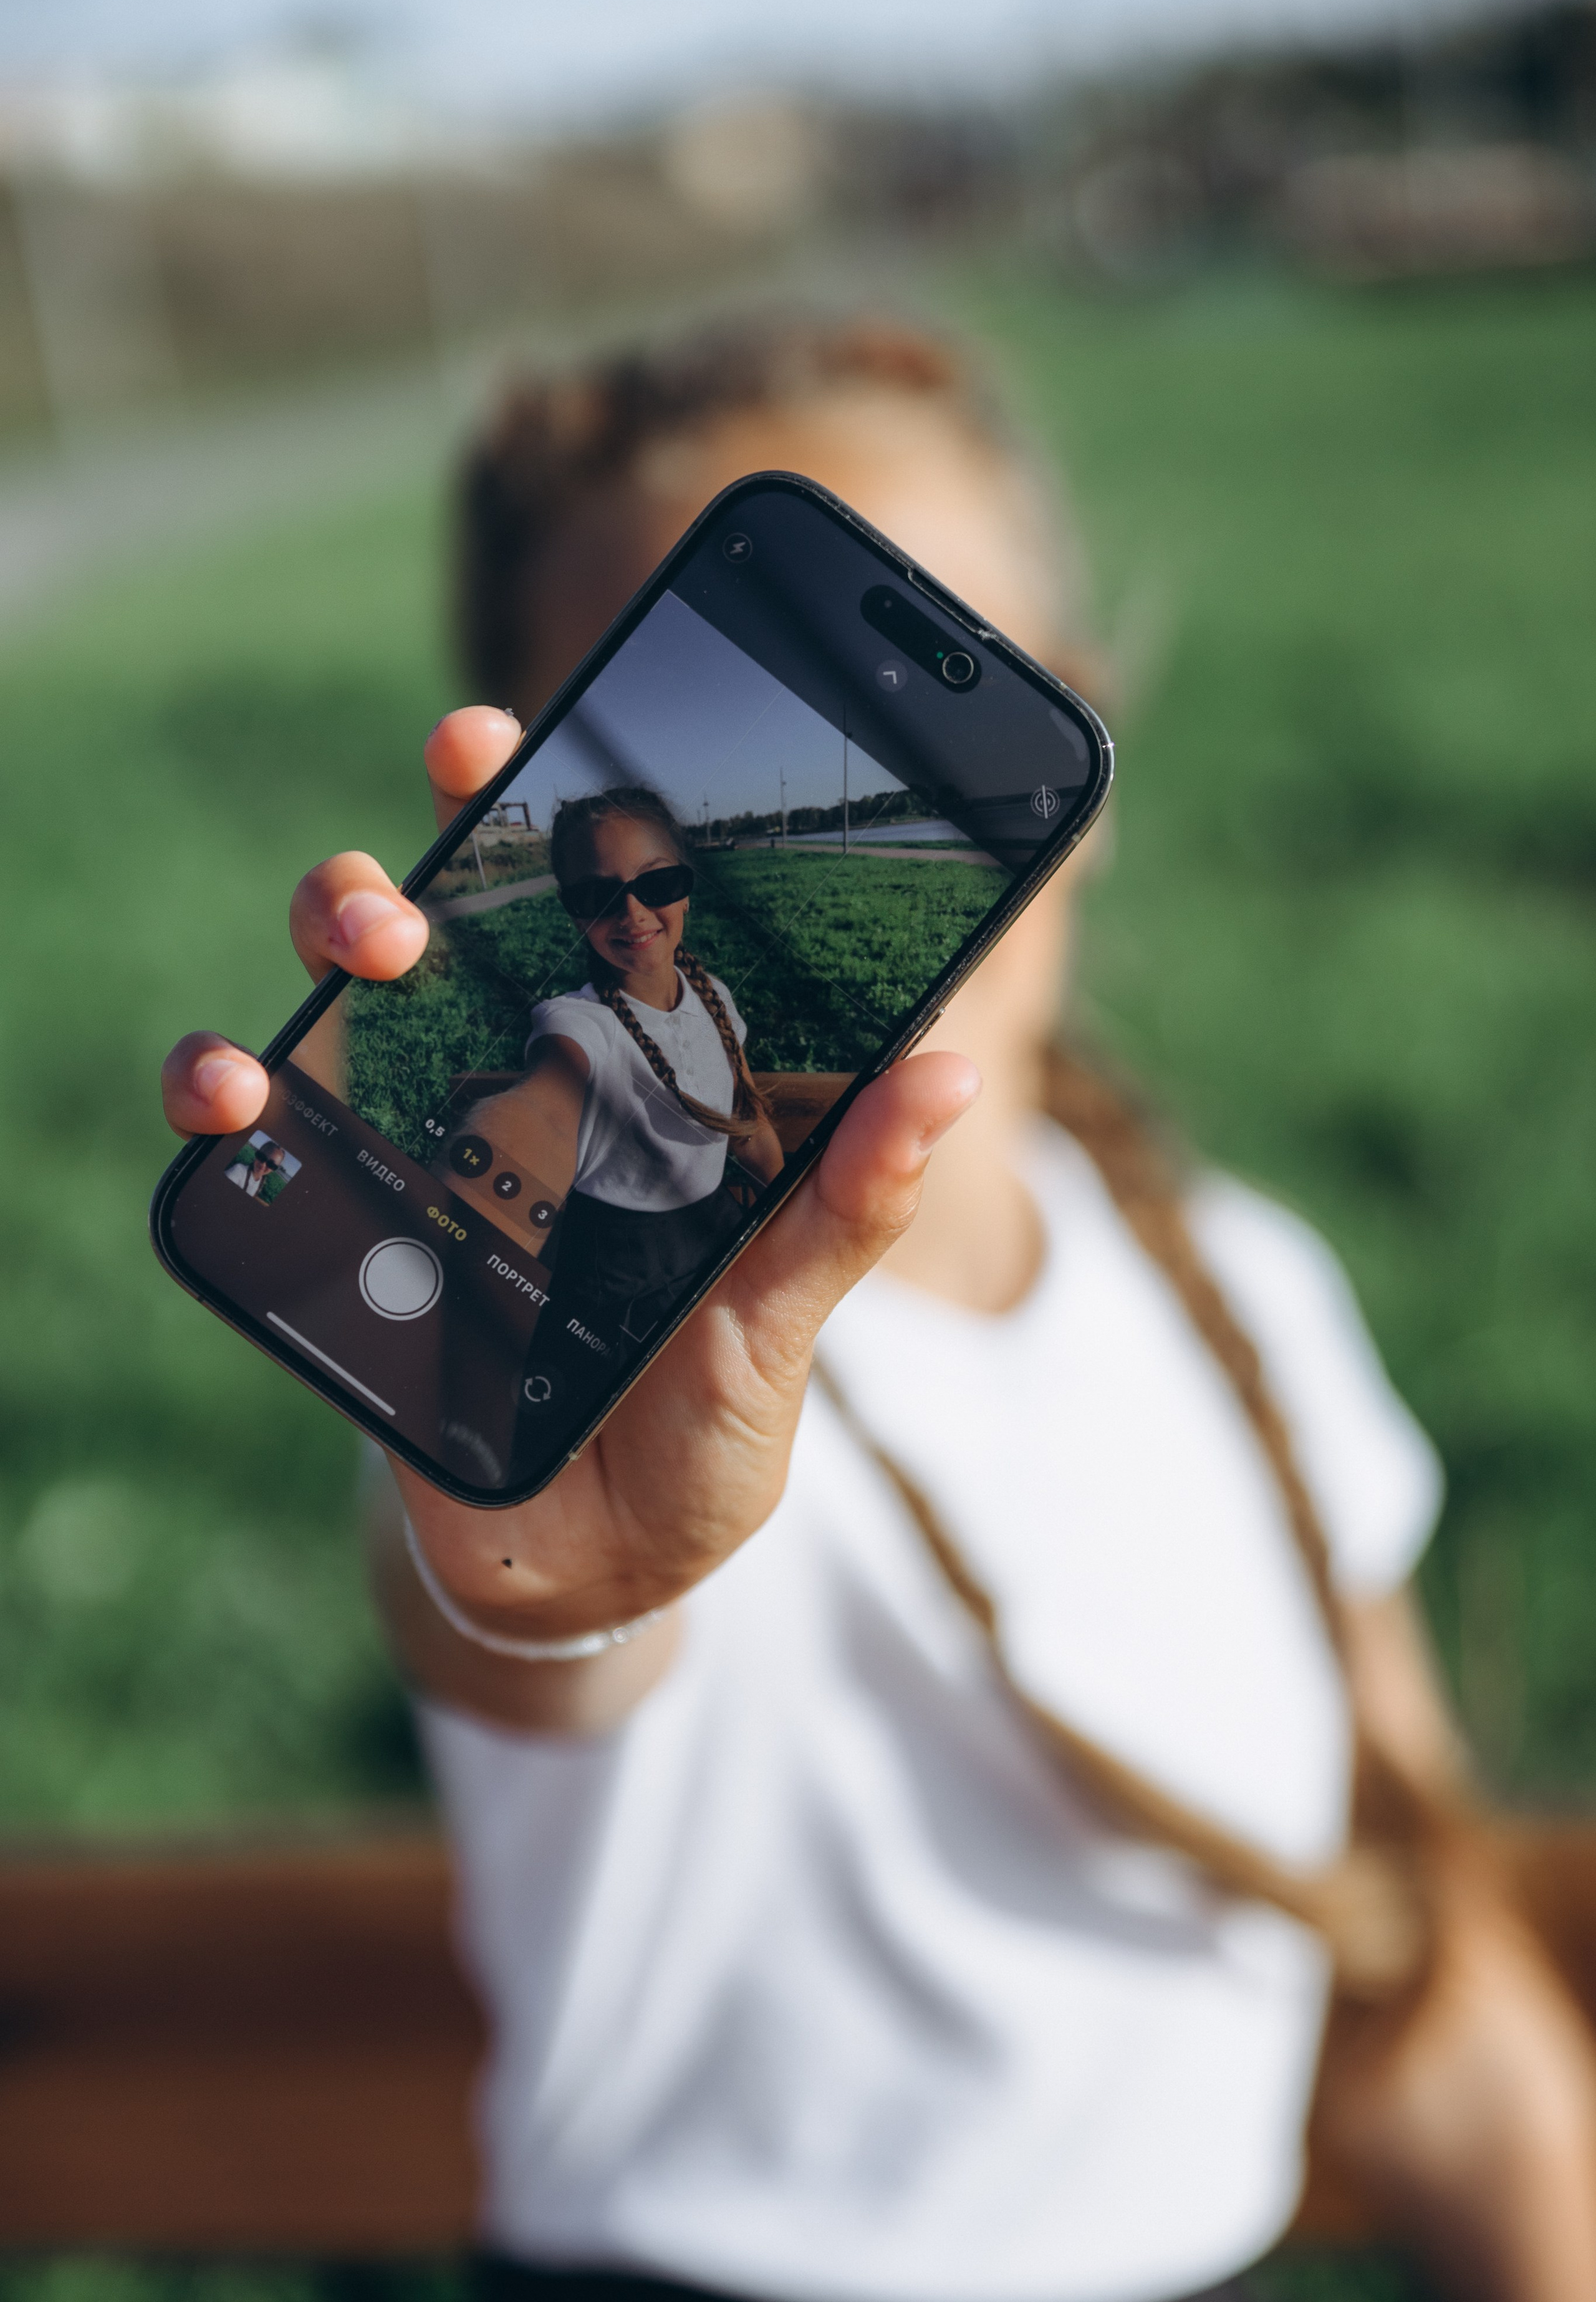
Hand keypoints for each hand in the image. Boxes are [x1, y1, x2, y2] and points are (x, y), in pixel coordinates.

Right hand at [161, 706, 978, 1655]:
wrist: (592, 1568)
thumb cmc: (697, 1429)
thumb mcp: (779, 1317)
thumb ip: (845, 1203)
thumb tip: (952, 1070)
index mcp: (627, 1091)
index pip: (582, 925)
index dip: (542, 819)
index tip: (515, 733)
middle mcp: (511, 1095)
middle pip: (445, 928)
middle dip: (423, 857)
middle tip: (439, 862)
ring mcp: (415, 1156)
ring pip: (347, 999)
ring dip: (336, 936)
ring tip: (365, 943)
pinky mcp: (343, 1240)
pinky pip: (262, 1143)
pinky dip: (229, 1089)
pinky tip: (233, 1081)